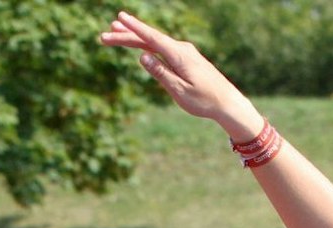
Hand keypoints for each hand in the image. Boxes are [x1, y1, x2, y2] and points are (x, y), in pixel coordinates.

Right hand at [99, 12, 252, 129]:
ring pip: (154, 42)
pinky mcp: (185, 58)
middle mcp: (181, 49)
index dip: (134, 28)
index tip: (120, 18)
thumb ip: (160, 73)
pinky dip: (147, 44)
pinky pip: (162, 48)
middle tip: (104, 35)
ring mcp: (184, 52)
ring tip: (116, 33)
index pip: (152, 38)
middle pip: (149, 39)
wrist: (227, 103)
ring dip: (135, 38)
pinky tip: (138, 43)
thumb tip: (142, 56)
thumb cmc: (204, 100)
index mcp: (179, 55)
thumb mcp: (179, 90)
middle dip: (127, 36)